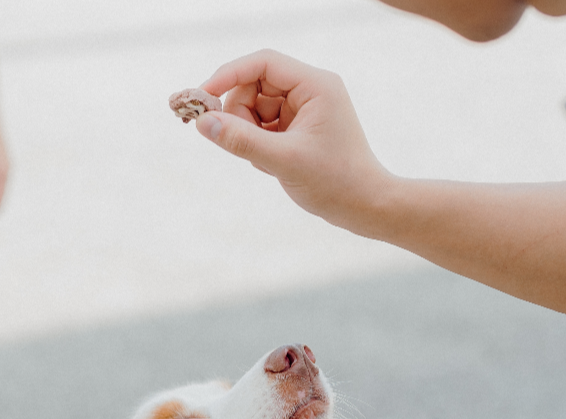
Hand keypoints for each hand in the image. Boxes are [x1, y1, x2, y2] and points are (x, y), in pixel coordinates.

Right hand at [195, 50, 391, 233]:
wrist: (364, 207)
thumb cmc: (334, 182)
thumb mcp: (282, 161)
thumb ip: (241, 140)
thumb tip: (203, 123)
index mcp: (315, 85)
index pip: (263, 63)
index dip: (228, 76)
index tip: (202, 98)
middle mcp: (311, 89)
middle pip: (256, 86)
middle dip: (240, 115)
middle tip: (238, 144)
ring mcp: (305, 109)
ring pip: (257, 109)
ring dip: (250, 134)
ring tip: (266, 161)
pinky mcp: (299, 128)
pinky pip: (264, 127)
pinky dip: (259, 145)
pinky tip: (273, 165)